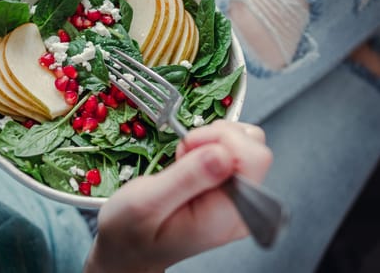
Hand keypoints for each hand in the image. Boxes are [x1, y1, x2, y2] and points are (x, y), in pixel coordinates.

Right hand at [84, 120, 271, 272]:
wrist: (129, 247)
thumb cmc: (130, 231)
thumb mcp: (147, 202)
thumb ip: (186, 178)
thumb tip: (222, 153)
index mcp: (225, 216)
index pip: (255, 158)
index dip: (222, 139)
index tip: (189, 145)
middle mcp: (241, 208)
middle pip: (254, 146)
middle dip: (216, 137)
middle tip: (184, 152)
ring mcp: (239, 199)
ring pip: (246, 144)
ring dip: (212, 140)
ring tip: (185, 158)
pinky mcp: (232, 189)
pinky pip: (234, 152)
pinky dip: (210, 145)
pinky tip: (190, 162)